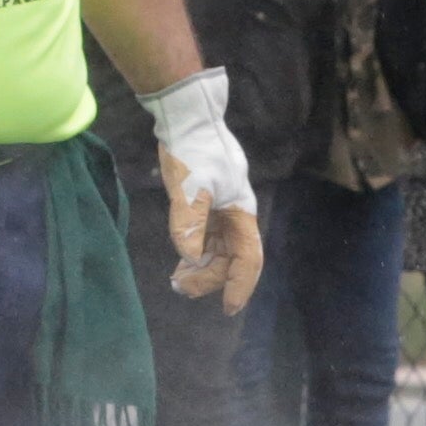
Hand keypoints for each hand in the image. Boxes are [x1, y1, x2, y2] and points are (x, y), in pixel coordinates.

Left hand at [145, 67, 262, 310]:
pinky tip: (179, 262)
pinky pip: (205, 238)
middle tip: (182, 288)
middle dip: (211, 278)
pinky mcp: (205, 202)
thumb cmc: (193, 151)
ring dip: (201, 268)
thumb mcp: (190, 188)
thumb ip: (189, 224)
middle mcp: (234, 215)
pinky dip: (194, 253)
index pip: (248, 258)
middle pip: (231, 258)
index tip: (228, 309)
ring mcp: (220, 209)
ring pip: (217, 250)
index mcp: (240, 212)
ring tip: (177, 281)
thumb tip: (189, 259)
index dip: (241, 285)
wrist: (186, 117)